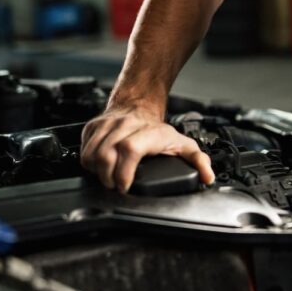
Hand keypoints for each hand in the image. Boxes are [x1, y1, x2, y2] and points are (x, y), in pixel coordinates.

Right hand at [80, 105, 214, 192]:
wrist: (139, 104)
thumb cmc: (158, 130)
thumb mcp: (183, 144)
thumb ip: (198, 161)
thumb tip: (207, 177)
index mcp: (148, 132)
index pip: (130, 148)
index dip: (124, 172)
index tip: (124, 186)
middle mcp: (126, 125)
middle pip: (107, 153)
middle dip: (108, 177)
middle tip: (116, 185)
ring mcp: (108, 125)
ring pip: (92, 152)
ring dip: (97, 171)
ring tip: (108, 178)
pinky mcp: (93, 126)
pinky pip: (84, 149)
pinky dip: (88, 162)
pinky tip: (99, 167)